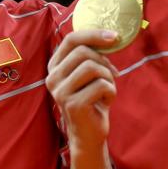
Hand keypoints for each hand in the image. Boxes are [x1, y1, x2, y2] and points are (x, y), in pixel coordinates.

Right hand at [45, 29, 119, 153]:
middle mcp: (52, 77)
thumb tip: (111, 36)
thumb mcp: (88, 74)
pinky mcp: (73, 104)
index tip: (115, 37)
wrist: (89, 134)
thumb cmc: (92, 100)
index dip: (94, 34)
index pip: (71, 39)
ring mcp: (60, 92)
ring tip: (106, 90)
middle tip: (111, 75)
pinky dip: (111, 92)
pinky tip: (105, 102)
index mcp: (54, 66)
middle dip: (104, 62)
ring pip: (93, 67)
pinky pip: (101, 85)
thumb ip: (91, 55)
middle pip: (84, 52)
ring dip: (108, 78)